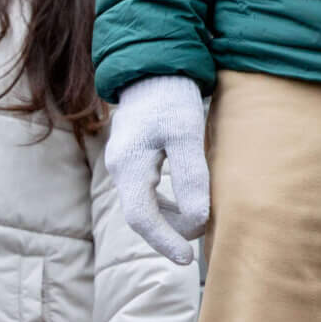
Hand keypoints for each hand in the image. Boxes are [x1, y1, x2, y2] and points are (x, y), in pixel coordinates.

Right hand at [103, 75, 210, 264]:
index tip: (187, 258)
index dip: (164, 242)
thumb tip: (197, 221)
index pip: (141, 218)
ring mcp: (122, 162)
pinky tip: (187, 202)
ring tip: (199, 222)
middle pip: (141, 215)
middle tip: (200, 240)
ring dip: (170, 219)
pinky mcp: (131, 156)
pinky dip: (166, 203)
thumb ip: (191, 178)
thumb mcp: (187, 134)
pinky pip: (146, 191)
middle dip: (169, 233)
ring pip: (144, 205)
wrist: (154, 63)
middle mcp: (119, 168)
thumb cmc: (172, 95)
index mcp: (129, 165)